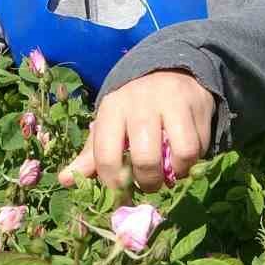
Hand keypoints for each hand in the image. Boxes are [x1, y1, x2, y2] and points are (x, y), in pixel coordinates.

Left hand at [59, 70, 213, 192]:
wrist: (170, 72)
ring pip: (179, 154)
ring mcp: (171, 103)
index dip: (113, 183)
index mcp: (112, 108)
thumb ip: (91, 155)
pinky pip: (198, 148)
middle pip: (144, 158)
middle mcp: (140, 102)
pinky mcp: (196, 106)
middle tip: (149, 185)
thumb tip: (65, 180)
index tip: (121, 191)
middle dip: (147, 182)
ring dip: (176, 175)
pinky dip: (192, 162)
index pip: (107, 156)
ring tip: (170, 174)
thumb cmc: (133, 109)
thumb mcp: (109, 126)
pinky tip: (184, 159)